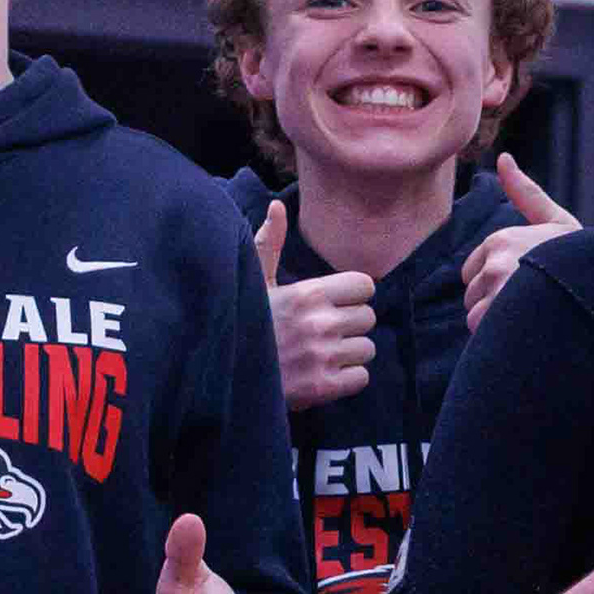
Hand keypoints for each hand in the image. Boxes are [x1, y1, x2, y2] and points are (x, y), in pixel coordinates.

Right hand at [253, 196, 375, 411]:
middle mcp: (320, 323)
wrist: (225, 373)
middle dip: (351, 324)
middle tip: (327, 332)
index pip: (365, 286)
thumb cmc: (242, 321)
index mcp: (308, 293)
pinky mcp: (324, 387)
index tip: (336, 304)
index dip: (353, 295)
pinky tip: (326, 373)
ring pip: (368, 348)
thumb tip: (277, 205)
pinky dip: (348, 378)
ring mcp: (323, 357)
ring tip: (324, 353)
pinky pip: (362, 377)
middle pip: (368, 318)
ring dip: (351, 352)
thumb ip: (270, 243)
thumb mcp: (253, 279)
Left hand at [460, 157, 579, 328]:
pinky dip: (500, 341)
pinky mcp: (501, 323)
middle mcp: (494, 264)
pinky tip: (527, 336)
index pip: (473, 271)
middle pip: (472, 295)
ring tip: (531, 322)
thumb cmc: (583, 258)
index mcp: (500, 239)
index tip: (526, 284)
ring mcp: (497, 295)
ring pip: (475, 318)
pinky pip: (481, 338)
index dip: (495, 282)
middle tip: (532, 306)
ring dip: (496, 326)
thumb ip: (526, 194)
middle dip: (493, 304)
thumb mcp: (557, 222)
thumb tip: (502, 157)